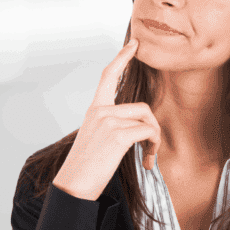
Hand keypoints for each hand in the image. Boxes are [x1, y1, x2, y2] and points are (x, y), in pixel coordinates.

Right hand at [52, 38, 162, 200]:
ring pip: (147, 120)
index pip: (108, 76)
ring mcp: (108, 121)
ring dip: (155, 140)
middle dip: (153, 128)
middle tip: (152, 149)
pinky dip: (153, 147)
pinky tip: (147, 162)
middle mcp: (100, 111)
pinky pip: (148, 132)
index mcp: (94, 110)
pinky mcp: (117, 134)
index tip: (134, 43)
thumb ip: (111, 127)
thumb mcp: (96, 141)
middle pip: (143, 107)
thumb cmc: (85, 169)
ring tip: (149, 158)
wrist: (74, 185)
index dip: (122, 58)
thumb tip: (137, 129)